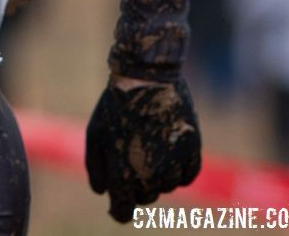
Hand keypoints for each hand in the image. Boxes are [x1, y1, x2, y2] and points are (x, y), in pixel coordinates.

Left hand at [85, 76, 201, 221]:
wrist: (146, 77)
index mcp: (124, 173)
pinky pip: (187, 176)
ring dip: (156, 178)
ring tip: (145, 151)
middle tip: (128, 164)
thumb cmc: (114, 106)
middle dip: (135, 188)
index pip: (123, 211)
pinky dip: (177, 173)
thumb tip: (103, 192)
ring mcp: (174, 163)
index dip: (118, 211)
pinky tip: (167, 158)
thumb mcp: (95, 135)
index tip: (117, 207)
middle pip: (145, 198)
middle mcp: (151, 174)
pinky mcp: (193, 149)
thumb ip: (97, 167)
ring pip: (166, 187)